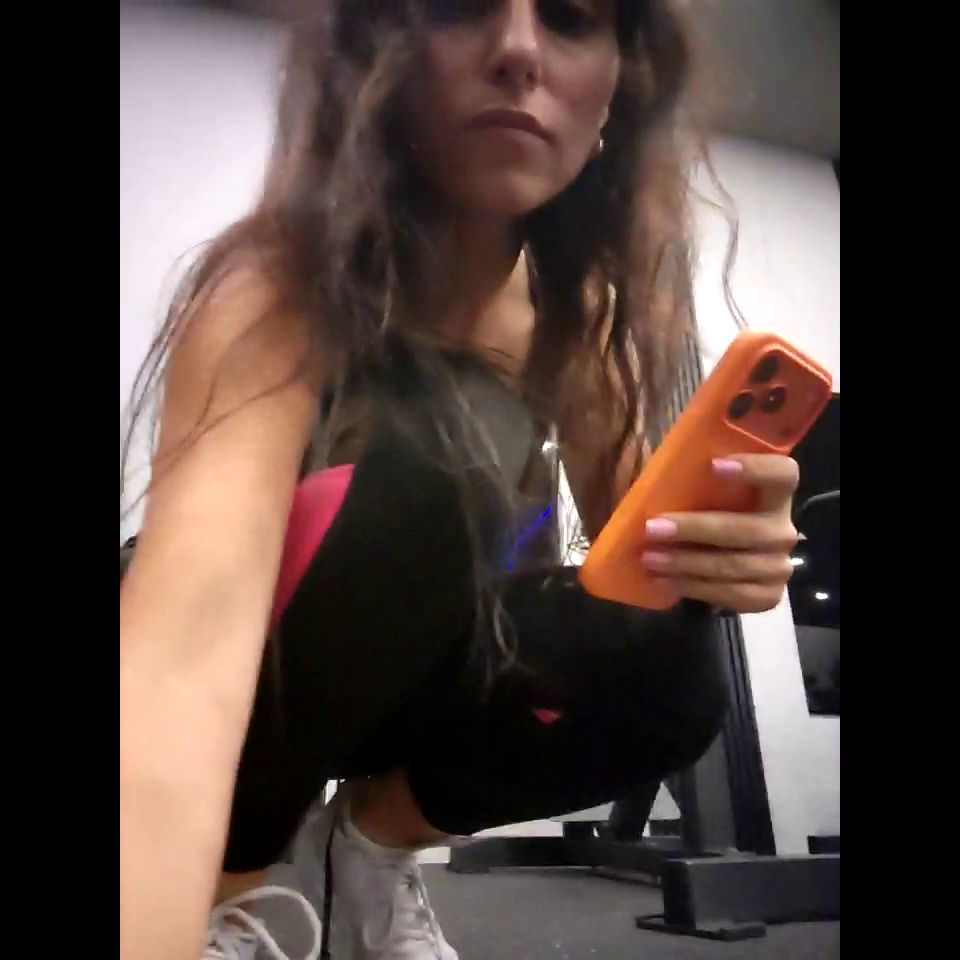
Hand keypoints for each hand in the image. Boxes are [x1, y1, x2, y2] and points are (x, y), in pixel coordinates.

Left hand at [641, 455, 799, 613]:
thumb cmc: (710, 513)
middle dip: (696, 529)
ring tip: (650, 559)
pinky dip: (697, 588)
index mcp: (776, 493)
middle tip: (653, 528)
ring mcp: (779, 565)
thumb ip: (690, 477)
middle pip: (748, 529)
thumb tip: (648, 468)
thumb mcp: (706, 491)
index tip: (713, 466)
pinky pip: (734, 595)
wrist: (727, 559)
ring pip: (735, 566)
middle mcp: (782, 529)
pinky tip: (668, 581)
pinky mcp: (769, 596)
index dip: (756, 468)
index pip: (783, 474)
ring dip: (688, 563)